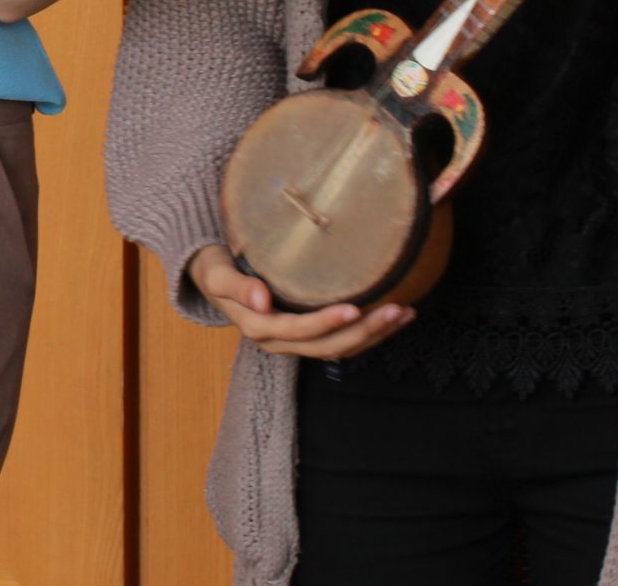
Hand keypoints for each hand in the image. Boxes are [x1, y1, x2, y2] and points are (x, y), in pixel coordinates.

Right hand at [187, 242, 414, 359]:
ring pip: (340, 348)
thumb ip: (236, 286)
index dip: (327, 323)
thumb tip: (262, 299)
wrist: (213, 276)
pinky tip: (392, 316)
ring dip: (375, 335)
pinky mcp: (307, 334)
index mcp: (260, 327)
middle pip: (329, 346)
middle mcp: (280, 341)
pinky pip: (341, 342)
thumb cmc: (215, 268)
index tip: (354, 308)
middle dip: (365, 331)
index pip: (299, 332)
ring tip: (404, 313)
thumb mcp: (216, 274)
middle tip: (396, 309)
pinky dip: (369, 333)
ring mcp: (296, 341)